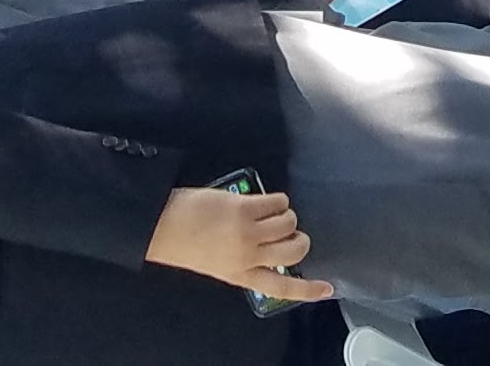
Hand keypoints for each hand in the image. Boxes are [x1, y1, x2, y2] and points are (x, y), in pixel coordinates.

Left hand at [147, 187, 331, 302]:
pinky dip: (277, 200)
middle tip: (289, 233)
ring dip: (285, 215)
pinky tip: (263, 201)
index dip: (308, 289)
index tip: (328, 287)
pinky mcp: (244, 208)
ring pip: (289, 222)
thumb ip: (246, 262)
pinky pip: (278, 202)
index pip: (281, 287)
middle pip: (294, 251)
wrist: (161, 226)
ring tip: (268, 213)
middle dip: (299, 239)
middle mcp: (247, 257)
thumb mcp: (220, 264)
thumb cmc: (186, 244)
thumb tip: (273, 248)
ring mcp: (247, 232)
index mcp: (240, 275)